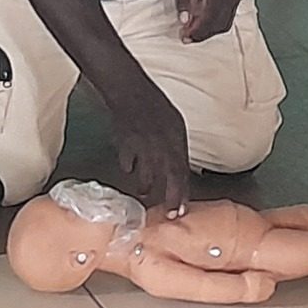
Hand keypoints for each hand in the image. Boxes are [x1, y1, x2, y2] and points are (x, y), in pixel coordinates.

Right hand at [111, 87, 190, 210]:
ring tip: (145, 193)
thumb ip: (177, 148)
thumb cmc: (156, 106)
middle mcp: (160, 148)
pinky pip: (127, 165)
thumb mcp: (176, 126)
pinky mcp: (125, 148)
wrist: (131, 93)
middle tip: (169, 214)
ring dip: (146, 188)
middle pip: (166, 181)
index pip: (181, 173)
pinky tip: (130, 169)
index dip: (182, 194)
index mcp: (175, 142)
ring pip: (144, 178)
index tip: (182, 209)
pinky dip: (129, 169)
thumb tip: (180, 168)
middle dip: (169, 200)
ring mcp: (142, 149)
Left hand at [175, 0, 240, 43]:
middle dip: (202, 35)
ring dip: (209, 32)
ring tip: (194, 32)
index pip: (209, 21)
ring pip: (224, 24)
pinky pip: (228, 18)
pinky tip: (205, 23)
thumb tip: (184, 20)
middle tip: (186, 37)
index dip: (196, 33)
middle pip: (218, 26)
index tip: (184, 37)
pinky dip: (216, 25)